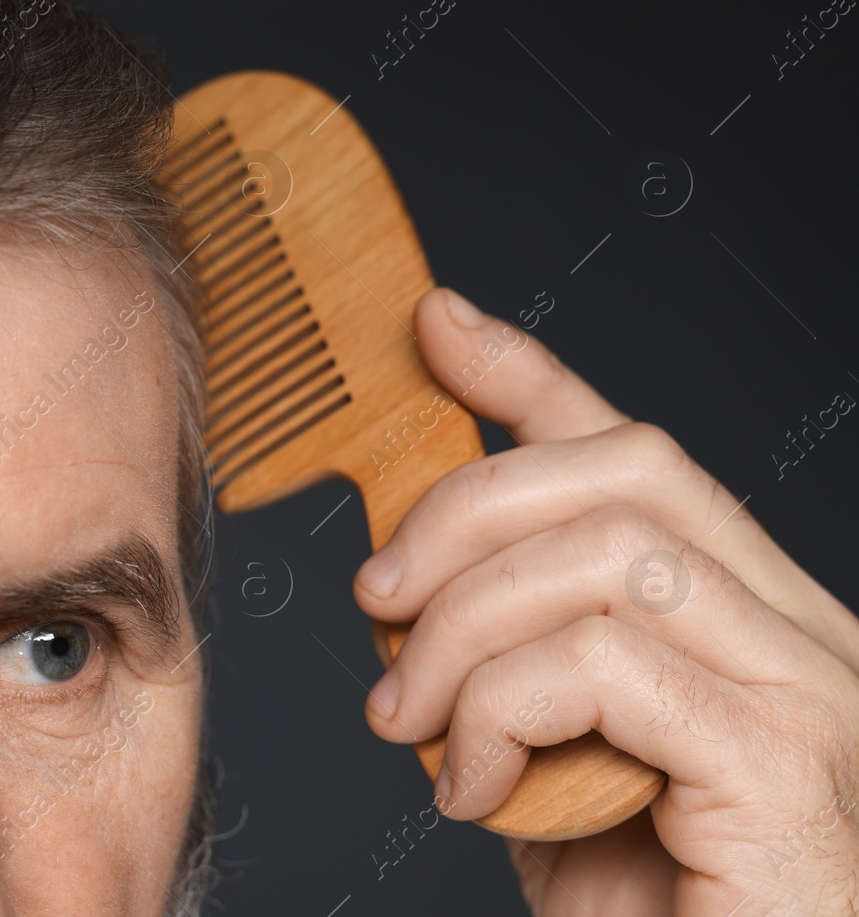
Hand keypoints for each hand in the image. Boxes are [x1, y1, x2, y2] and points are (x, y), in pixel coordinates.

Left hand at [353, 287, 858, 915]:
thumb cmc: (625, 896)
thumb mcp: (542, 737)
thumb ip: (510, 642)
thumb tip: (411, 563)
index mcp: (747, 611)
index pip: (639, 451)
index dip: (532, 376)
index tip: (434, 328)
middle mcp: (804, 629)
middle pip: (622, 474)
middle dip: (460, 516)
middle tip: (377, 604)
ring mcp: (812, 691)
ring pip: (605, 558)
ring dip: (462, 632)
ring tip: (412, 724)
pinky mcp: (785, 763)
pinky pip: (604, 663)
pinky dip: (499, 714)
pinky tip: (474, 791)